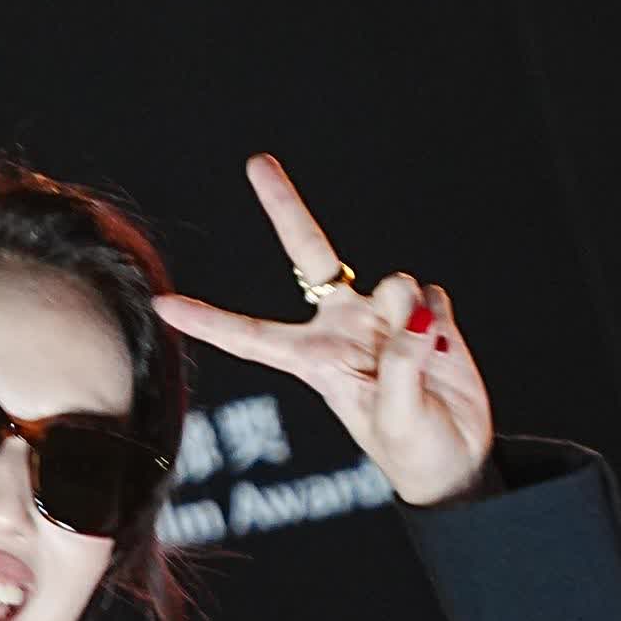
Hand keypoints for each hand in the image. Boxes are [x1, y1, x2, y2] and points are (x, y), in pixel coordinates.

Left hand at [149, 154, 493, 506]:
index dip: (209, 320)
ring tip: (423, 355)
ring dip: (410, 312)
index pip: (251, 336)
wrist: (457, 458)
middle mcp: (343, 327)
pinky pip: (432, 297)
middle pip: (310, 254)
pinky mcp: (425, 313)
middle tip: (257, 163)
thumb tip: (412, 315)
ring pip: (396, 282)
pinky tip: (442, 350)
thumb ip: (400, 367)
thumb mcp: (397, 421)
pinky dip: (441, 321)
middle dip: (286, 208)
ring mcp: (384, 316)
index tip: (162, 304)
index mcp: (315, 361)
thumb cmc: (414, 452)